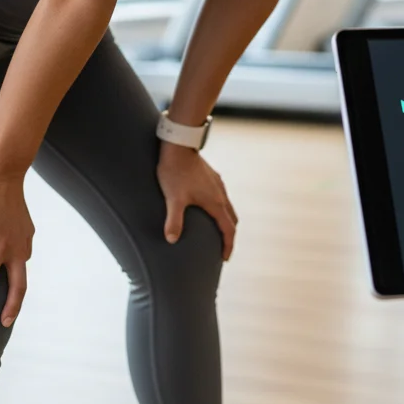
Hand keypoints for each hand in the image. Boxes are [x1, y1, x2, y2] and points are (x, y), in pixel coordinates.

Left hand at [156, 143, 237, 259]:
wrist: (179, 145)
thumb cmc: (175, 172)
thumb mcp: (173, 199)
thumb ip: (174, 220)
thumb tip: (171, 240)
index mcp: (215, 203)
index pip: (228, 229)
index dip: (228, 246)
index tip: (225, 258)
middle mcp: (220, 194)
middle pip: (232, 219)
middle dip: (229, 235)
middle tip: (222, 247)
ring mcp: (217, 184)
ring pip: (227, 207)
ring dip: (225, 221)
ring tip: (216, 230)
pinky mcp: (212, 176)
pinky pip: (221, 197)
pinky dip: (220, 209)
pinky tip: (207, 207)